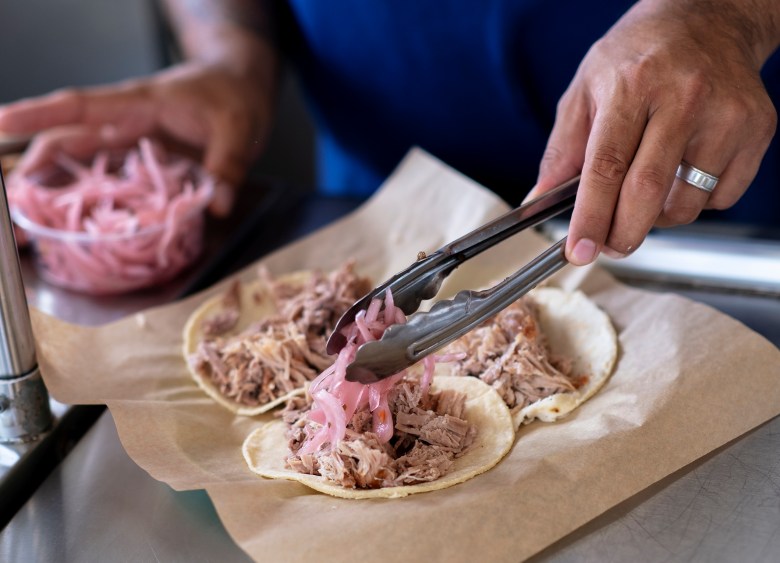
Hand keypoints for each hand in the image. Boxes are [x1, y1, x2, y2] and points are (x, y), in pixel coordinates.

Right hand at [0, 61, 273, 215]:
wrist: (241, 84)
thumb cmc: (234, 95)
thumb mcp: (238, 128)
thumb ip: (228, 166)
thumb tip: (218, 205)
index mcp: (141, 104)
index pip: (81, 107)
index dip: (40, 114)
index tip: (2, 124)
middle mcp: (128, 124)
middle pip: (69, 142)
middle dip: (35, 168)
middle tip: (13, 201)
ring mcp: (133, 143)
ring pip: (82, 163)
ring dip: (55, 188)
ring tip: (32, 221)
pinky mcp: (144, 160)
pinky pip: (110, 179)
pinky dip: (92, 198)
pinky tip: (76, 222)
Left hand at [532, 0, 777, 264]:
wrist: (710, 17)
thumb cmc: (639, 54)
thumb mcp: (586, 87)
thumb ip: (561, 148)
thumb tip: (539, 199)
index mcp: (632, 86)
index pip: (606, 167)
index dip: (591, 217)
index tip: (579, 251)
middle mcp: (683, 98)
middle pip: (648, 192)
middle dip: (622, 234)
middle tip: (608, 247)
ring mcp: (725, 114)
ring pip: (687, 202)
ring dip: (657, 219)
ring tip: (643, 196)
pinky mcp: (755, 128)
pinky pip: (721, 196)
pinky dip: (695, 202)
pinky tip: (682, 173)